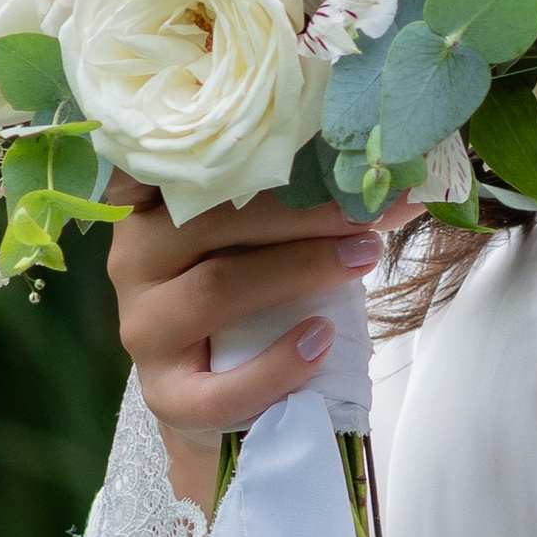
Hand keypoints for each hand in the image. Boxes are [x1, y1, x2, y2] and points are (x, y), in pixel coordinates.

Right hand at [109, 181, 414, 499]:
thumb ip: (306, 207)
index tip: (299, 137)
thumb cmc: (248, 299)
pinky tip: (319, 341)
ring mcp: (143, 327)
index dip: (235, 151)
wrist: (217, 399)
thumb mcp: (263, 243)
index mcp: (151, 209)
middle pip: (211, 220)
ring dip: (298, 271)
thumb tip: (401, 187)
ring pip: (217, 288)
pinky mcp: (165, 394)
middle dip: (299, 212)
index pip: (173, 163)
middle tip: (366, 213)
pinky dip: (275, 365)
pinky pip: (217, 387)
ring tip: (359, 260)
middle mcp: (135, 258)